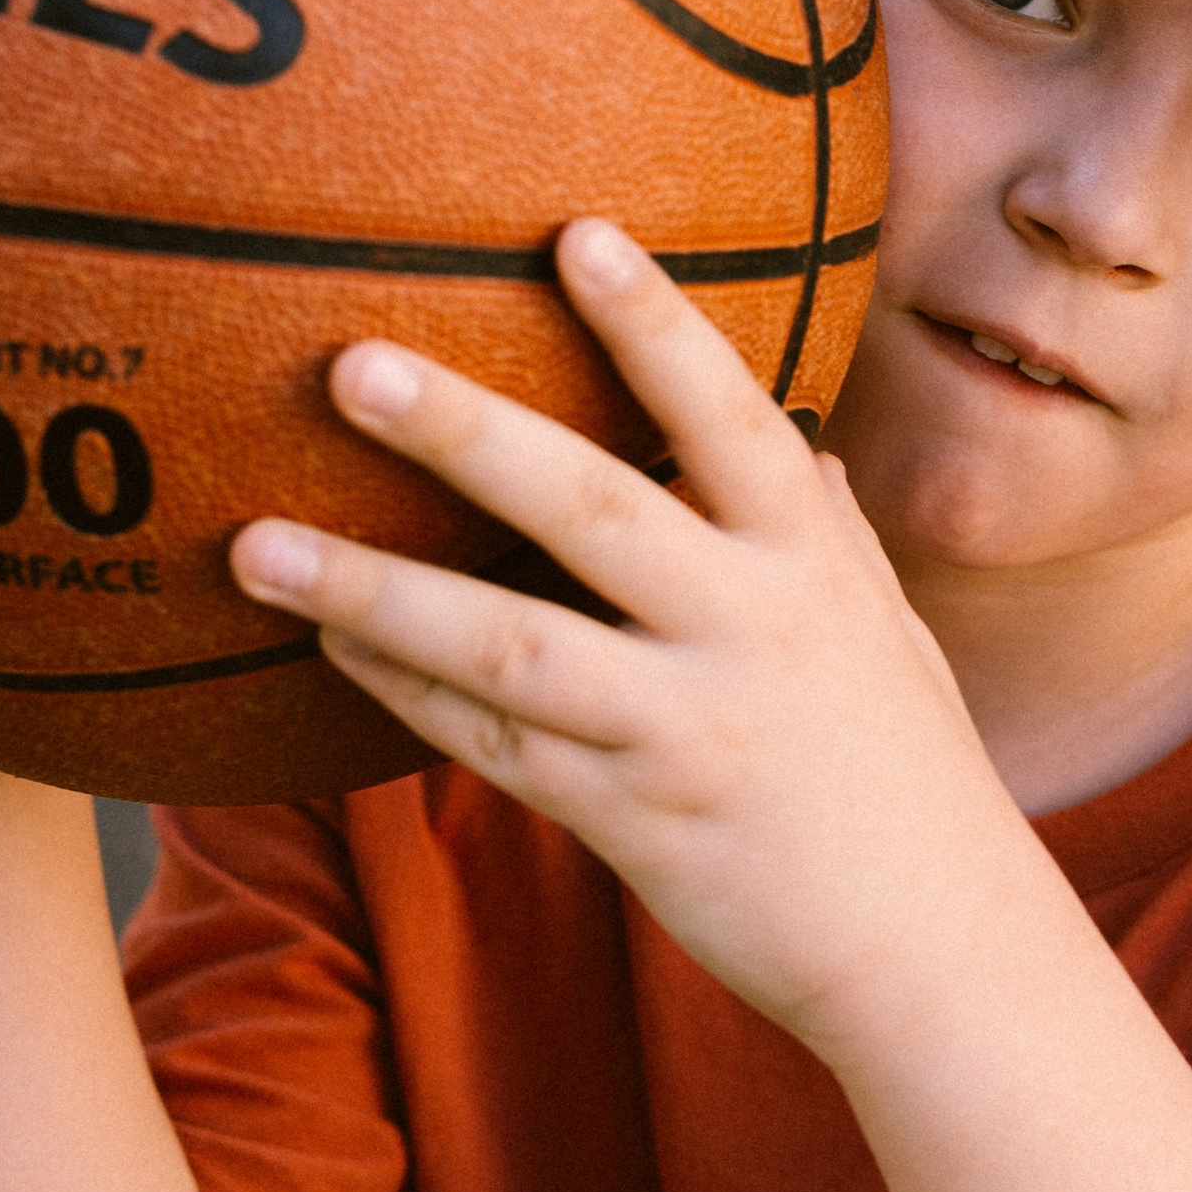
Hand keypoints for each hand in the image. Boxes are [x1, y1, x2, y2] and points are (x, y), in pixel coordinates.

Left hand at [229, 222, 1045, 1061]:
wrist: (938, 956)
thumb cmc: (911, 781)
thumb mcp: (893, 638)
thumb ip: (834, 542)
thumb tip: (811, 455)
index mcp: (815, 565)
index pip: (732, 419)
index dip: (657, 327)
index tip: (577, 235)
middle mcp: (750, 631)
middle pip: (593, 510)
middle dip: (468, 434)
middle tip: (352, 365)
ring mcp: (685, 729)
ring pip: (508, 647)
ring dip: (373, 592)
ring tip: (252, 545)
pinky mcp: (633, 819)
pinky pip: (496, 747)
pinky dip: (407, 695)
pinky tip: (325, 648)